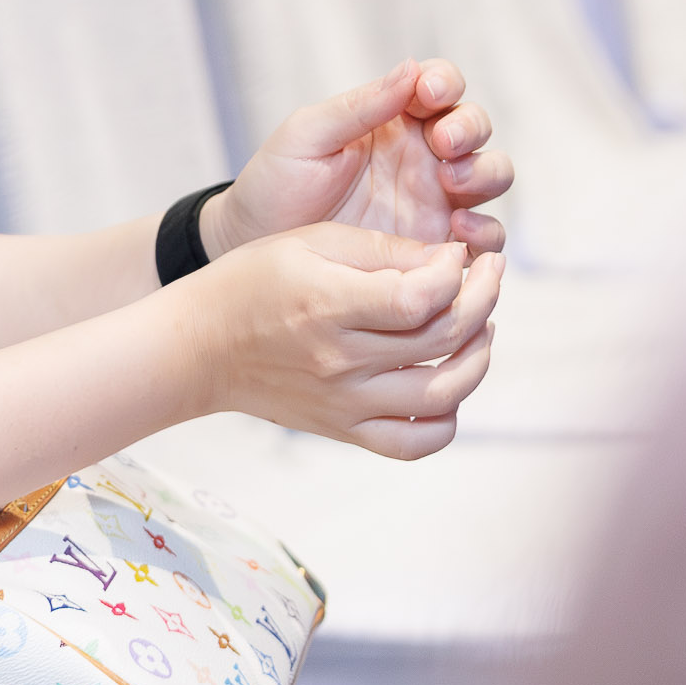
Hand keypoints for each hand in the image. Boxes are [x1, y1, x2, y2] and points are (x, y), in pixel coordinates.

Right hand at [185, 221, 503, 457]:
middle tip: (487, 276)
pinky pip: (414, 442)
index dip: (458, 273)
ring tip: (478, 330)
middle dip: (482, 299)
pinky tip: (447, 384)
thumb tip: (449, 260)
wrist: (198, 348)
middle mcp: (339, 360)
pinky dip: (446, 419)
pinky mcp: (344, 429)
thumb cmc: (250, 283)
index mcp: (328, 304)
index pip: (422, 298)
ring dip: (477, 359)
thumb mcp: (309, 241)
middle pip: (443, 339)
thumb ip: (382, 248)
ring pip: (443, 395)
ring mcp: (344, 402)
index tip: (461, 255)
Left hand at [204, 61, 510, 259]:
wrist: (256, 247)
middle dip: (470, 128)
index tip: (429, 92)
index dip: (445, 82)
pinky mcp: (439, 246)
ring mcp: (436, 200)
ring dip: (484, 172)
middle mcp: (423, 155)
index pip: (441, 86)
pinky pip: (485, 237)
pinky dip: (486, 231)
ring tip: (450, 184)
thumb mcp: (308, 136)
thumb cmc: (276, 185)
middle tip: (442, 142)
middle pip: (476, 128)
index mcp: (394, 119)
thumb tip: (411, 67)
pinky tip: (457, 231)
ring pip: (491, 175)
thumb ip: (360, 105)